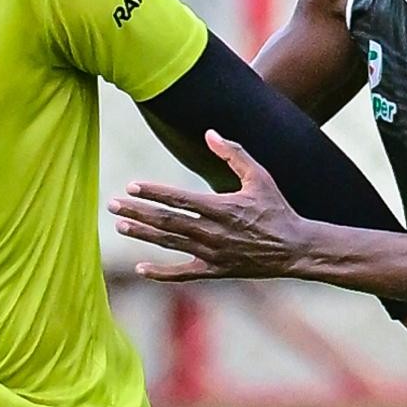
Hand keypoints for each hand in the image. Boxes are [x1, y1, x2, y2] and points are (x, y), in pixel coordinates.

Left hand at [108, 135, 313, 280]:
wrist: (294, 249)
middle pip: (167, 221)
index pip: (179, 199)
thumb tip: (210, 133)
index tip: (131, 186)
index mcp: (222, 208)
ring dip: (143, 234)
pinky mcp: (215, 270)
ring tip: (120, 225)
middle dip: (137, 212)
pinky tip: (140, 268)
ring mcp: (212, 254)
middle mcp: (213, 232)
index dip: (153, 192)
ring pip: (169, 243)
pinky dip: (160, 272)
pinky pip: (182, 273)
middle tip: (112, 204)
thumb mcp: (260, 177)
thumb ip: (234, 154)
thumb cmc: (276, 209)